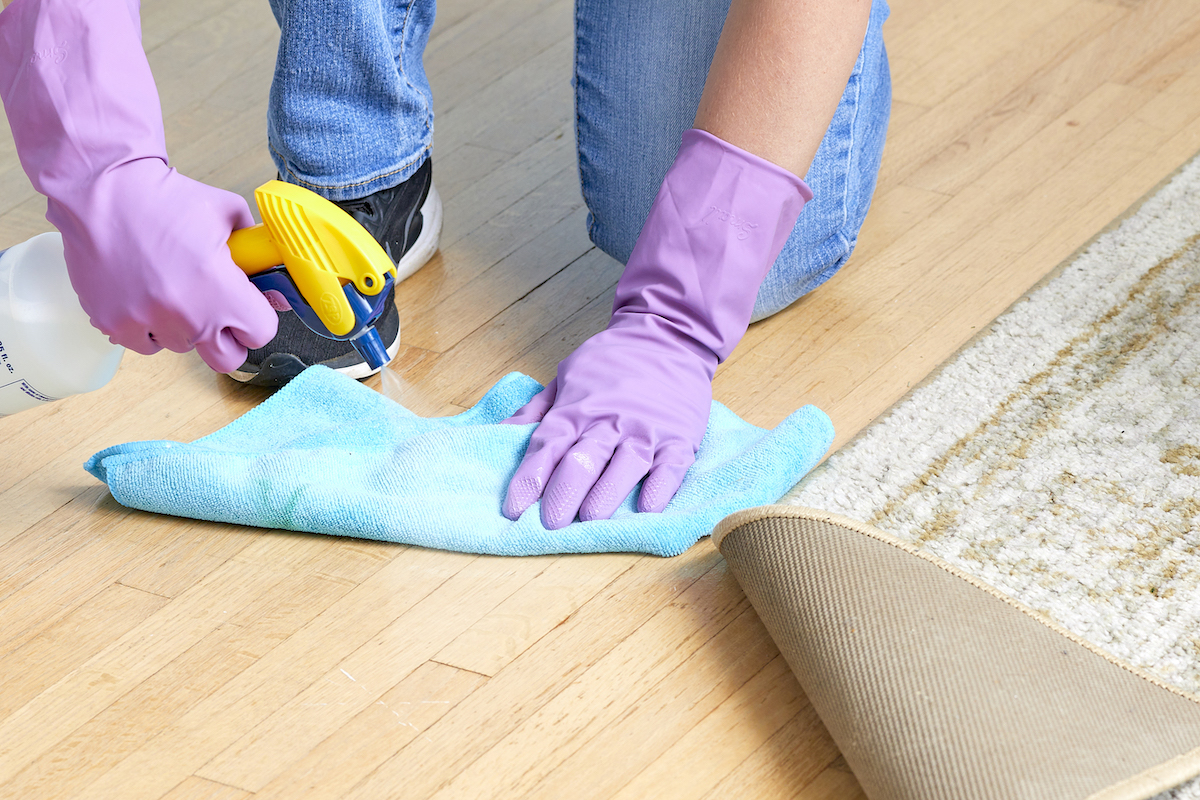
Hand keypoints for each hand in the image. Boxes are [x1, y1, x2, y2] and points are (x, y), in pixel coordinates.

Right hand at [51, 161, 277, 371]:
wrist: (99, 191)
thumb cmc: (163, 198)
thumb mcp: (226, 210)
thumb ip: (252, 243)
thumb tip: (264, 261)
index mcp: (221, 290)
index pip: (260, 333)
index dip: (258, 319)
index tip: (249, 307)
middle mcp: (188, 316)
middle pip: (227, 358)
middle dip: (229, 338)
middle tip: (219, 312)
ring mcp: (149, 324)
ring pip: (183, 347)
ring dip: (184, 327)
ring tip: (172, 289)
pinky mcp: (114, 325)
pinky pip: (145, 343)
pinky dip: (149, 326)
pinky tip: (145, 295)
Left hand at [502, 313, 715, 527]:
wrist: (668, 335)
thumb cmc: (611, 361)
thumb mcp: (566, 376)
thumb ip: (535, 410)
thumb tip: (499, 434)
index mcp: (577, 409)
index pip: (547, 446)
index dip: (529, 478)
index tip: (513, 508)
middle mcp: (609, 421)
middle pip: (582, 461)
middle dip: (564, 494)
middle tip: (550, 524)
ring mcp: (645, 430)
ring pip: (624, 467)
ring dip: (606, 495)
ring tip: (590, 521)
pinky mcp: (679, 439)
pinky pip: (669, 468)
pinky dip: (659, 488)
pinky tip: (647, 508)